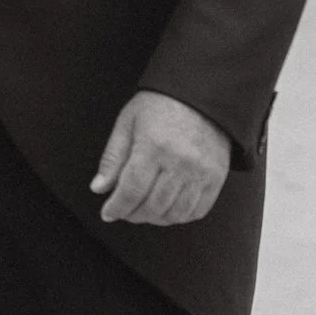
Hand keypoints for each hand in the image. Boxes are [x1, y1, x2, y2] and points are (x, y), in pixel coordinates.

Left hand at [90, 91, 230, 225]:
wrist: (200, 95)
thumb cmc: (161, 105)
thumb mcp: (128, 123)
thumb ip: (113, 158)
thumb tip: (99, 188)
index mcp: (154, 146)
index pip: (132, 189)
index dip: (117, 207)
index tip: (108, 212)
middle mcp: (180, 162)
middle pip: (153, 206)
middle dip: (133, 214)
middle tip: (124, 210)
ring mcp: (201, 172)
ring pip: (175, 214)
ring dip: (155, 218)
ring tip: (143, 210)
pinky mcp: (216, 178)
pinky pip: (197, 211)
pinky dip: (179, 216)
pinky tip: (166, 208)